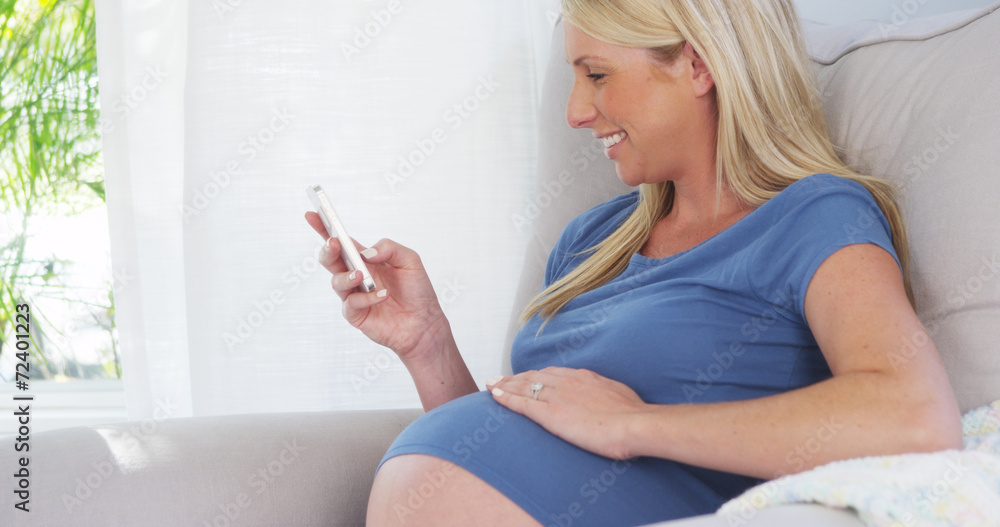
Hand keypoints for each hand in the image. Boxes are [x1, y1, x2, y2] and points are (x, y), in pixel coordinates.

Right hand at [304, 211, 449, 361]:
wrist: (424, 322)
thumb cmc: (417, 290)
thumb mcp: (409, 260)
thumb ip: (389, 248)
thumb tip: (366, 252)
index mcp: (365, 259)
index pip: (341, 241)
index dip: (323, 227)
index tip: (311, 214)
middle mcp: (356, 275)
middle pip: (330, 260)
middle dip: (328, 249)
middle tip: (334, 243)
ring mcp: (354, 295)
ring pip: (336, 282)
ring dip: (347, 276)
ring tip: (362, 275)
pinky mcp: (356, 315)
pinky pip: (350, 304)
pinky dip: (366, 298)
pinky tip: (382, 296)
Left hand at [487, 367, 649, 459]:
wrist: (633, 423)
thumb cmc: (633, 415)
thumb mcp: (620, 396)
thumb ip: (607, 396)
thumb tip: (609, 401)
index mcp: (584, 377)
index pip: (553, 374)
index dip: (537, 376)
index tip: (528, 377)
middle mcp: (567, 382)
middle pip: (534, 377)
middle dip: (516, 377)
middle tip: (500, 377)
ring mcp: (557, 396)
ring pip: (524, 387)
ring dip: (505, 384)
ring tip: (491, 384)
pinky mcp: (549, 414)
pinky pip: (522, 403)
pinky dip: (506, 397)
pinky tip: (495, 395)